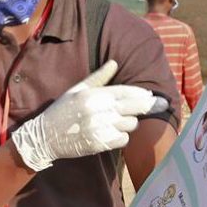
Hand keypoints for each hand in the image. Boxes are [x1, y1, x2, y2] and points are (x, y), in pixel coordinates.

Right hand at [10, 60, 168, 170]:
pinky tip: (111, 132)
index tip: (153, 95)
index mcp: (94, 95)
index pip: (127, 92)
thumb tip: (114, 62)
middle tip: (161, 104)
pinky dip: (121, 136)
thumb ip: (98, 78)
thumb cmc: (61, 111)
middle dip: (148, 105)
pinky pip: (123, 139)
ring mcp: (100, 128)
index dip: (142, 94)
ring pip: (130, 124)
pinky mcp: (100, 144)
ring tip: (117, 120)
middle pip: (135, 107)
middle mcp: (99, 110)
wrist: (45, 137)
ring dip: (128, 122)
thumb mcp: (77, 90)